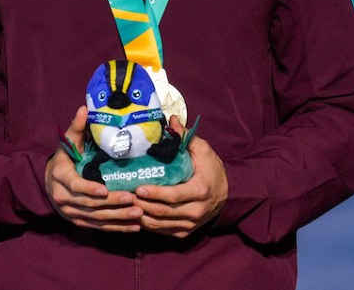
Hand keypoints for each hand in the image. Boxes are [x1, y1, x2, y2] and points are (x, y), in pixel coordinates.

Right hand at [44, 105, 141, 231]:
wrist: (47, 182)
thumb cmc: (64, 158)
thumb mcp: (68, 141)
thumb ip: (77, 127)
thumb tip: (84, 108)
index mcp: (60, 177)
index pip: (75, 185)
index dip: (89, 189)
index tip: (105, 190)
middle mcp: (64, 198)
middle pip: (90, 204)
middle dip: (112, 203)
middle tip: (132, 199)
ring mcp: (71, 212)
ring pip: (97, 218)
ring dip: (118, 218)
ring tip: (138, 214)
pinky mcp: (80, 222)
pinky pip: (99, 227)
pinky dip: (117, 228)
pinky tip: (134, 227)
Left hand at [133, 116, 227, 237]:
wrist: (229, 194)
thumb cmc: (212, 170)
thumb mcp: (204, 151)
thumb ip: (187, 137)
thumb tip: (171, 121)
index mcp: (200, 191)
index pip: (173, 195)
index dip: (154, 193)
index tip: (138, 188)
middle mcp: (195, 211)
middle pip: (163, 212)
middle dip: (141, 205)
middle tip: (125, 196)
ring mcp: (190, 224)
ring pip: (160, 224)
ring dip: (141, 216)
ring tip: (127, 205)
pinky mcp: (185, 232)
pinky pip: (163, 231)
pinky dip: (148, 224)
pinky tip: (137, 214)